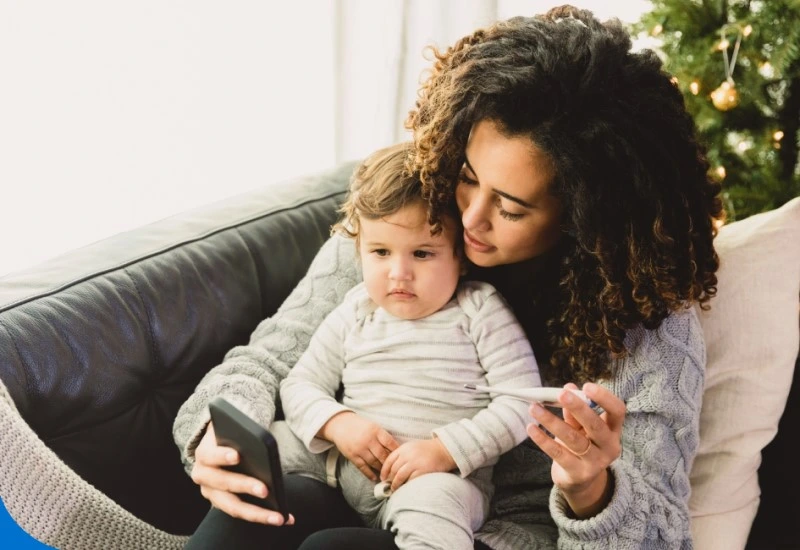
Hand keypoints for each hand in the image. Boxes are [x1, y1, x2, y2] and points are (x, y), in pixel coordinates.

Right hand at [190, 422, 294, 525]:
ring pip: (233, 507)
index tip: (238, 456)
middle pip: (223, 483)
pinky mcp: (224, 505)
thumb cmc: (232, 438)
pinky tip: (285, 518)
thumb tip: (261, 444)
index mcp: (204, 455)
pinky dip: (264, 517)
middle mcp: (203, 476)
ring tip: (279, 517)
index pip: (210, 455)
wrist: (222, 448)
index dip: (222, 456)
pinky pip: (244, 513)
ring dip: (257, 514)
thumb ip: (242, 437)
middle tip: (265, 490)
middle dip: (245, 486)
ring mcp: (212, 494)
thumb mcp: (233, 433)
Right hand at [320, 412, 398, 480]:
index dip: (397, 451)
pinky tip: (375, 478)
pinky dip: (369, 474)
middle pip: (383, 455)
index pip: (390, 443)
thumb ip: (382, 437)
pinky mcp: (352, 456)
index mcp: (375, 430)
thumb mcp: (373, 426)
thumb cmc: (360, 426)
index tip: (402, 458)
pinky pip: (363, 467)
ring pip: (374, 463)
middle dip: (390, 463)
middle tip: (396, 470)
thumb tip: (396, 450)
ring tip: (387, 475)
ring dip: (381, 470)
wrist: (340, 425)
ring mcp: (359, 448)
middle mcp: (368, 439)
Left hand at [380, 438, 456, 490]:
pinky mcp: (423, 470)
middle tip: (387, 486)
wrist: (444, 450)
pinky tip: (405, 488)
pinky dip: (406, 485)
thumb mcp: (413, 447)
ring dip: (395, 484)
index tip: (383, 478)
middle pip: (393, 469)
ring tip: (394, 489)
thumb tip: (392, 469)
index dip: (384, 470)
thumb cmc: (428, 450)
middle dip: (389, 479)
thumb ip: (403, 455)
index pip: (389, 460)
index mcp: (404, 448)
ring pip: (399, 476)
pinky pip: (410, 480)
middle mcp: (408, 454)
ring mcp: (415, 462)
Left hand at [526, 382, 623, 517]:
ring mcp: (595, 462)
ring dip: (551, 421)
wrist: (580, 481)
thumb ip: (575, 410)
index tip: (586, 386)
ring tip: (534, 407)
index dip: (604, 397)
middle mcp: (609, 447)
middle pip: (595, 425)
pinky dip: (543, 439)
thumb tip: (568, 387)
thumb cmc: (581, 444)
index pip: (617, 411)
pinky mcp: (578, 474)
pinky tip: (531, 428)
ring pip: (573, 439)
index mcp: (613, 430)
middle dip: (578, 407)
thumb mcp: (581, 427)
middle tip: (560, 394)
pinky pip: (558, 454)